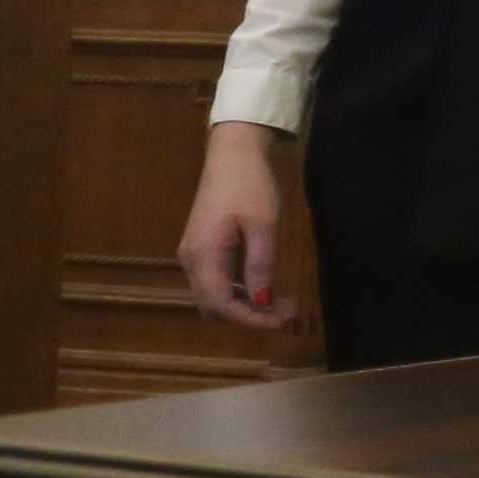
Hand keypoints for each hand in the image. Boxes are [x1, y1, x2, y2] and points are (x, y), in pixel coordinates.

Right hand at [177, 124, 298, 331]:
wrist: (232, 155)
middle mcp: (191, 260)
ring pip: (214, 296)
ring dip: (244, 306)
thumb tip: (262, 302)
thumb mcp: (263, 226)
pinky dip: (238, 292)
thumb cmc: (250, 186)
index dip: (250, 320)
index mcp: (203, 256)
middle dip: (248, 316)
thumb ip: (260, 266)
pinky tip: (265, 289)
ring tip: (281, 304)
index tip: (282, 322)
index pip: (221, 304)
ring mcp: (194, 254)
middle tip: (287, 313)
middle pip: (214, 306)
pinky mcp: (202, 248)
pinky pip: (216, 282)